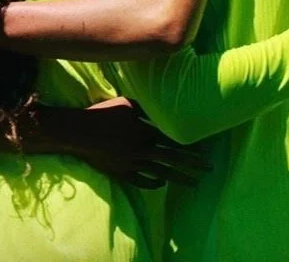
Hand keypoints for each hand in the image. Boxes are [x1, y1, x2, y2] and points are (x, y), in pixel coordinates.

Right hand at [70, 98, 207, 189]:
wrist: (78, 131)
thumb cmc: (101, 113)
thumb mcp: (125, 103)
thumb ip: (144, 107)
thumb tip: (159, 106)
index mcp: (144, 132)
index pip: (173, 140)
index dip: (189, 145)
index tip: (205, 151)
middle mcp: (142, 149)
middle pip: (173, 158)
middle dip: (193, 164)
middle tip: (210, 169)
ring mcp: (132, 163)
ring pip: (161, 173)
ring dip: (179, 179)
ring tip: (194, 184)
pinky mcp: (121, 172)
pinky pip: (141, 181)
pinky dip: (153, 184)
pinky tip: (161, 184)